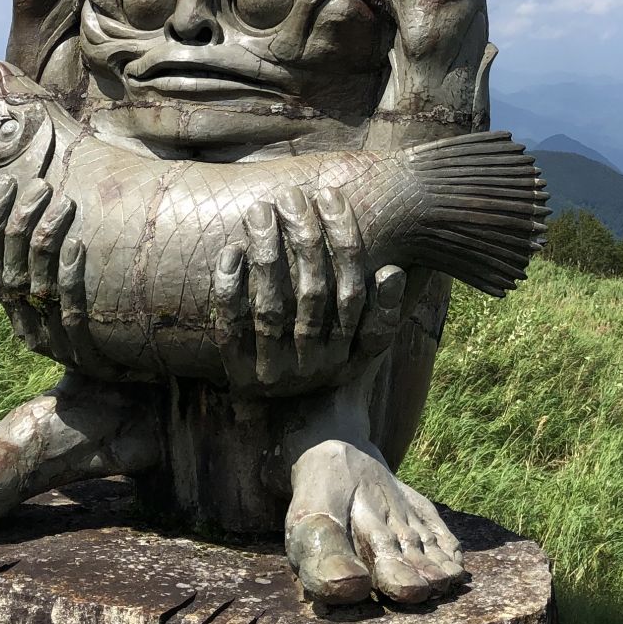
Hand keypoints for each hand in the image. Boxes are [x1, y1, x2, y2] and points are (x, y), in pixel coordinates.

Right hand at [0, 174, 120, 379]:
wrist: (126, 382)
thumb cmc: (91, 324)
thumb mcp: (59, 292)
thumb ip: (36, 257)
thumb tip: (21, 211)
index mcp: (14, 312)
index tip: (4, 183)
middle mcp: (27, 328)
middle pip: (11, 272)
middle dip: (21, 224)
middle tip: (41, 186)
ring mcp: (54, 344)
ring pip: (38, 287)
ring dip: (47, 241)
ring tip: (65, 204)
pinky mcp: (84, 355)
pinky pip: (70, 311)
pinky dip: (70, 277)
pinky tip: (77, 245)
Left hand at [213, 184, 407, 393]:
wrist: (290, 430)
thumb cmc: (328, 364)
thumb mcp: (364, 347)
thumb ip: (383, 312)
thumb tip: (393, 270)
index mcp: (350, 355)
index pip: (353, 291)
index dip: (345, 240)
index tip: (332, 195)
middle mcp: (314, 367)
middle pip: (312, 293)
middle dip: (303, 236)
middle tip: (292, 193)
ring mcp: (275, 373)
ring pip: (271, 306)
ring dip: (265, 252)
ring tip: (261, 209)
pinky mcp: (238, 375)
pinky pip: (231, 327)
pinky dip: (229, 289)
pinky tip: (231, 250)